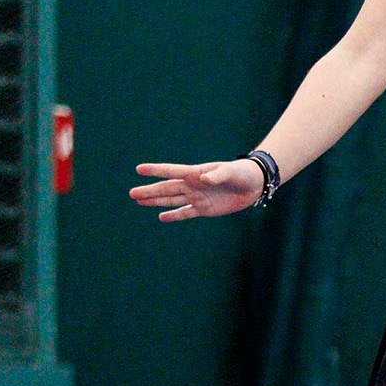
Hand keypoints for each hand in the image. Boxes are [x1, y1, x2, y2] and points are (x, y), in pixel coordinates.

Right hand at [130, 159, 264, 221]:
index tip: (139, 169)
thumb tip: (204, 179)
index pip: (172, 171)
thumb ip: (217, 175)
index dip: (156, 170)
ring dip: (156, 201)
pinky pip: (185, 213)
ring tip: (139, 201)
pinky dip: (174, 215)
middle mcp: (193, 185)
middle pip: (167, 188)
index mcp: (196, 173)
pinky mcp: (204, 209)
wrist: (254, 184)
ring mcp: (197, 197)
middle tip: (131, 193)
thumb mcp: (231, 172)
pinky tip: (161, 216)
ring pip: (172, 200)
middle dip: (149, 191)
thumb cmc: (241, 172)